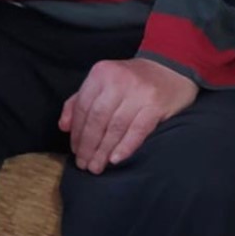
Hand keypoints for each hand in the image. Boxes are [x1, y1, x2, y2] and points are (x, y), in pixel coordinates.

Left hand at [58, 57, 197, 173]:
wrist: (170, 68)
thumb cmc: (130, 80)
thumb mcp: (102, 82)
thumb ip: (80, 101)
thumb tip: (64, 126)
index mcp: (101, 72)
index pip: (83, 107)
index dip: (77, 132)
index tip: (75, 150)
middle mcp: (119, 80)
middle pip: (97, 119)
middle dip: (88, 145)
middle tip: (85, 164)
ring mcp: (139, 92)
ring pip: (115, 127)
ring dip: (104, 151)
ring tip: (97, 167)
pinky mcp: (156, 105)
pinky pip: (138, 130)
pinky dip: (125, 147)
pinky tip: (115, 159)